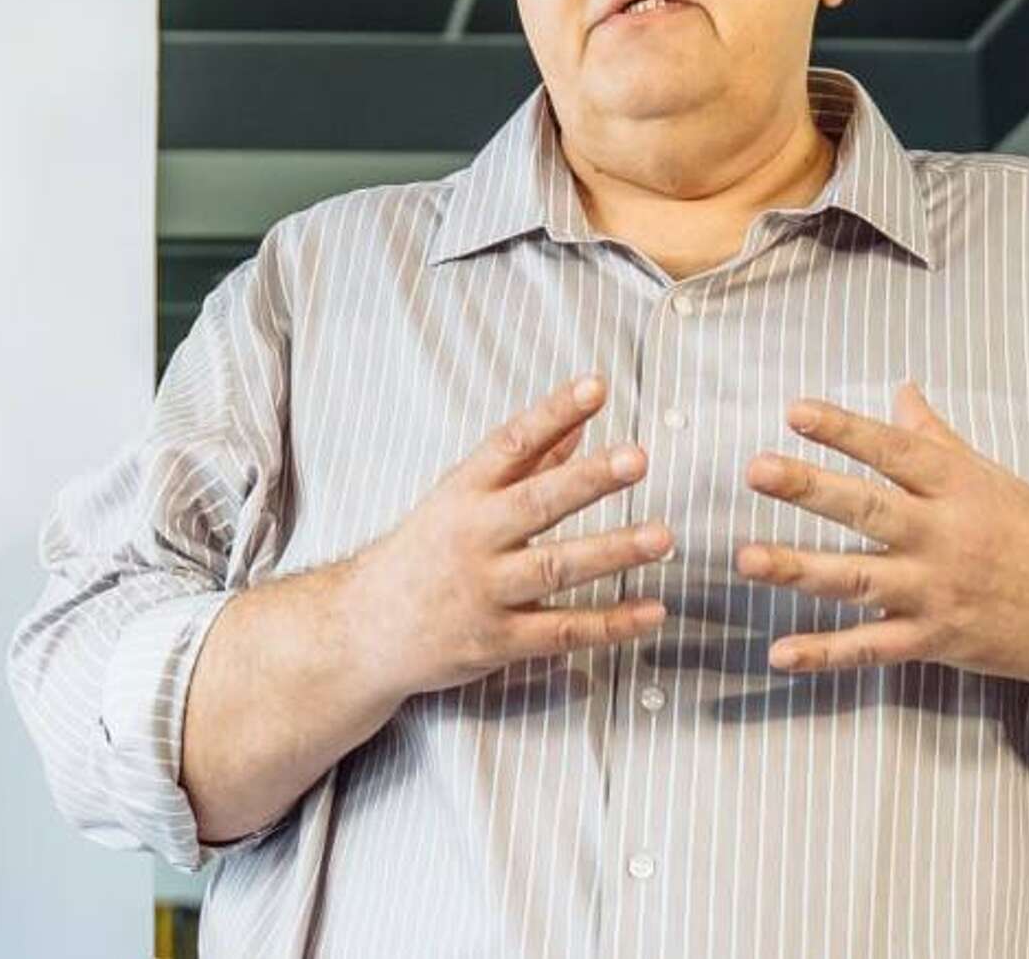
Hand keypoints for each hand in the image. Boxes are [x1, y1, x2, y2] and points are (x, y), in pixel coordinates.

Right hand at [351, 371, 672, 700]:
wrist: (365, 627)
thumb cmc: (421, 553)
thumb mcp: (460, 499)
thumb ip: (524, 463)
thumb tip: (578, 423)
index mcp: (462, 494)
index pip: (510, 443)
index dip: (553, 413)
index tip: (596, 387)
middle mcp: (472, 538)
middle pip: (536, 504)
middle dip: (588, 481)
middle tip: (638, 458)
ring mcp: (484, 592)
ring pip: (555, 569)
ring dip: (612, 552)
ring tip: (663, 536)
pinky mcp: (497, 641)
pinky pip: (561, 632)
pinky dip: (609, 624)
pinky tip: (652, 611)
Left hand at [734, 380, 1028, 683]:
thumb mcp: (991, 479)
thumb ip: (934, 438)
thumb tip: (900, 389)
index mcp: (957, 488)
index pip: (894, 452)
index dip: (845, 431)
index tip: (794, 412)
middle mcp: (944, 537)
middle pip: (868, 510)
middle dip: (810, 490)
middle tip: (756, 470)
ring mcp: (935, 591)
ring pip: (859, 579)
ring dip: (799, 570)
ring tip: (746, 559)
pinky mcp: (933, 640)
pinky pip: (871, 649)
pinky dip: (825, 653)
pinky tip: (780, 654)